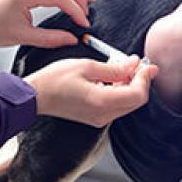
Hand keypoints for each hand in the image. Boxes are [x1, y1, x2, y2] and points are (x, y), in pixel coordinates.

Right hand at [27, 55, 155, 126]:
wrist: (35, 96)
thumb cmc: (55, 80)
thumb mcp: (87, 66)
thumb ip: (115, 68)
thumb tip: (135, 64)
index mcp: (102, 102)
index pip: (138, 95)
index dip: (145, 78)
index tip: (147, 64)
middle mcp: (103, 115)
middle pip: (136, 101)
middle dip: (140, 81)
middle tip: (137, 63)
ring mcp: (99, 119)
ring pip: (127, 104)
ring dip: (131, 85)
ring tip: (123, 66)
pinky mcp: (95, 118)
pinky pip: (116, 105)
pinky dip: (120, 91)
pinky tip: (113, 77)